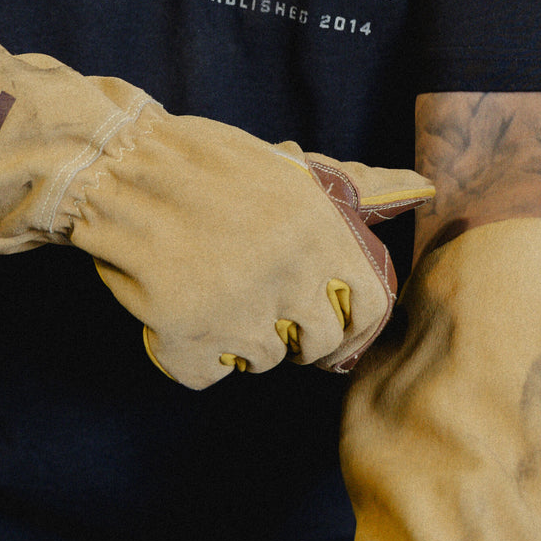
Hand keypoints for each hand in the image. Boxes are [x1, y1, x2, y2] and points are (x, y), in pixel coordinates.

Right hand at [68, 106, 433, 387]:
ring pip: (261, 360)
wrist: (119, 171)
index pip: (370, 308)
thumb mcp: (292, 169)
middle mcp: (288, 278)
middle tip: (259, 304)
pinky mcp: (188, 340)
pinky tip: (177, 314)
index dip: (352, 321)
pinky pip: (206, 375)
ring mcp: (238, 314)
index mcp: (321, 234)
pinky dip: (190, 355)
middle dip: (294, 334)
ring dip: (239, 340)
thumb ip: (359, 187)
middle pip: (316, 344)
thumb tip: (422, 187)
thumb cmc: (206, 165)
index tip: (328, 321)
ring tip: (211, 294)